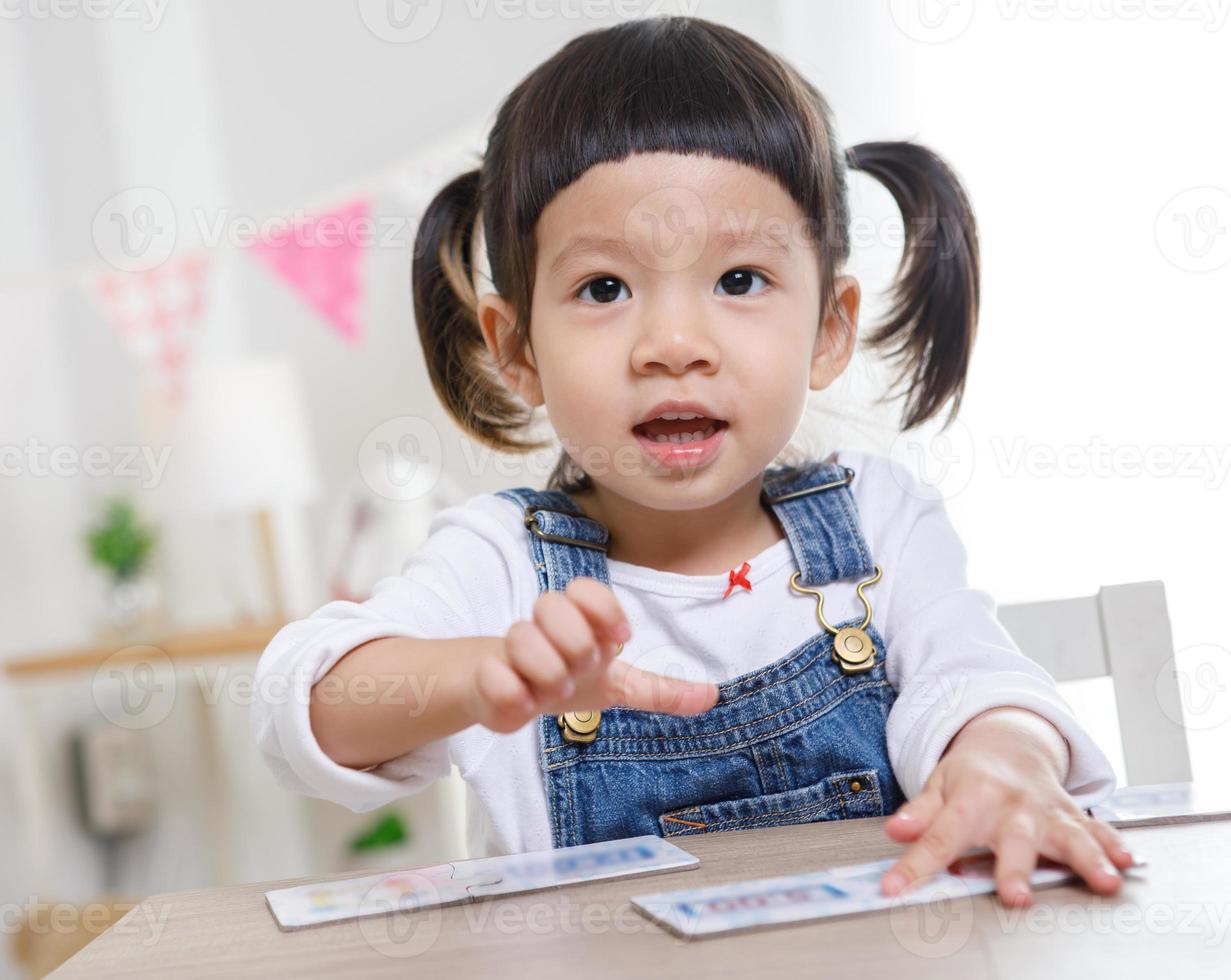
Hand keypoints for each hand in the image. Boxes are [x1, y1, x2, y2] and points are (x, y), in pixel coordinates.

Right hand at [470, 576, 719, 732]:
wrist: (510, 692)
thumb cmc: (568, 681)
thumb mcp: (616, 685)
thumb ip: (660, 691)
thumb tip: (712, 696)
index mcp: (578, 621)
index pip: (586, 588)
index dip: (604, 610)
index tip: (618, 639)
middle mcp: (543, 625)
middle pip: (553, 606)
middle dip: (573, 649)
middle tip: (574, 674)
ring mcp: (511, 648)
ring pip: (522, 638)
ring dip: (545, 674)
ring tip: (547, 692)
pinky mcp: (485, 678)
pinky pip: (494, 676)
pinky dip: (511, 694)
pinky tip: (522, 704)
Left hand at [879, 707, 1136, 906]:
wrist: (1010, 742)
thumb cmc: (971, 774)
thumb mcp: (938, 786)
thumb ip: (919, 813)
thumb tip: (894, 830)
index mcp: (972, 798)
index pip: (940, 836)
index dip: (916, 864)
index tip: (894, 889)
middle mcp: (1013, 806)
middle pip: (1013, 840)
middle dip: (1016, 869)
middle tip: (1016, 896)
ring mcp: (1047, 812)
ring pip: (1069, 836)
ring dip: (1087, 859)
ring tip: (1103, 881)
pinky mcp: (1073, 817)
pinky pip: (1097, 830)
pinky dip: (1113, 846)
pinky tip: (1126, 863)